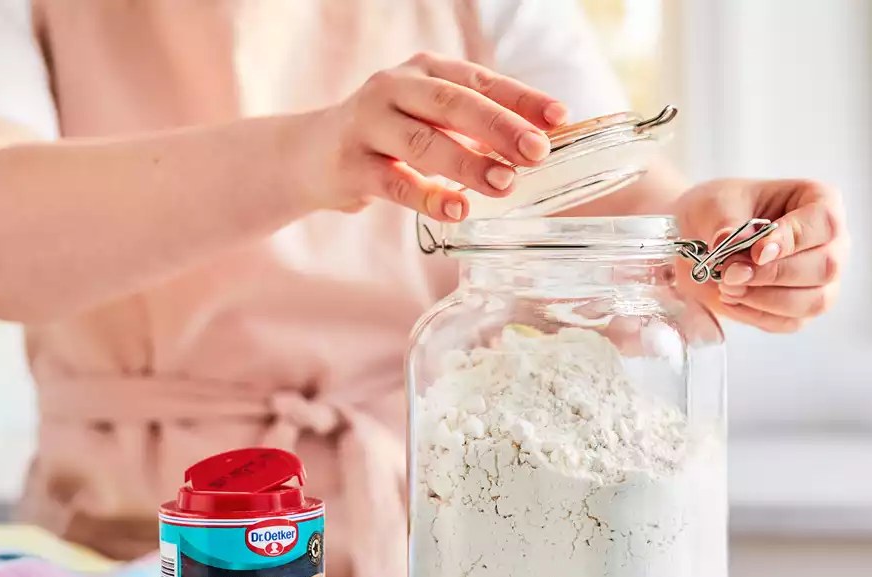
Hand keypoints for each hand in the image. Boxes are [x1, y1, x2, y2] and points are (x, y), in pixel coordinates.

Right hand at [308, 52, 568, 220]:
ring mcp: (368, 124)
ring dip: (467, 163)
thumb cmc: (388, 137)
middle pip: (452, 103)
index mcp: (425, 70)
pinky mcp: (351, 165)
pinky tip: (457, 210)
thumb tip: (543, 144)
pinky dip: (428, 196)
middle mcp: (394, 88)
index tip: (559, 119)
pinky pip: (394, 182)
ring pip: (423, 141)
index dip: (522, 98)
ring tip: (504, 183)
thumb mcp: (431, 118)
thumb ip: (476, 127)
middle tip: (537, 152)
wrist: (311, 154)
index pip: (481, 80)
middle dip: (499, 127)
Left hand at [673, 179, 848, 332]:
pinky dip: (757, 314)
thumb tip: (728, 242)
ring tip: (727, 287)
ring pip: (814, 301)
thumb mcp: (718, 205)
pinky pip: (791, 322)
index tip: (756, 252)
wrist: (704, 237)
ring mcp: (823, 280)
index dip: (793, 239)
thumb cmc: (722, 210)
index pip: (824, 221)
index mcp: (819, 200)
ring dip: (765, 299)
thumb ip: (728, 224)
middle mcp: (831, 241)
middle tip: (730, 273)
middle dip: (773, 274)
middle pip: (826, 266)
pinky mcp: (803, 309)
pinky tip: (731, 299)